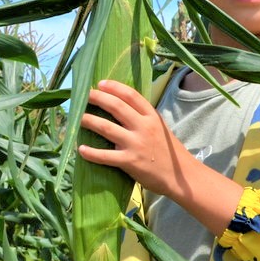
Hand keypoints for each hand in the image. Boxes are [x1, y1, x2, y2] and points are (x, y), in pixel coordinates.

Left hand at [78, 79, 192, 198]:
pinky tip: (81, 149)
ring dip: (89, 121)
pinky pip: (105, 156)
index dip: (114, 87)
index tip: (101, 83)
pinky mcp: (130, 162)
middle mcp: (144, 127)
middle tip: (84, 95)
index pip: (131, 95)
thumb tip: (121, 107)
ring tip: (78, 118)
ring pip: (106, 127)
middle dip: (97, 98)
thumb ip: (143, 118)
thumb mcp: (160, 128)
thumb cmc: (168, 152)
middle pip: (116, 106)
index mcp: (152, 116)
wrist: (181, 177)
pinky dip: (91, 152)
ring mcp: (136, 144)